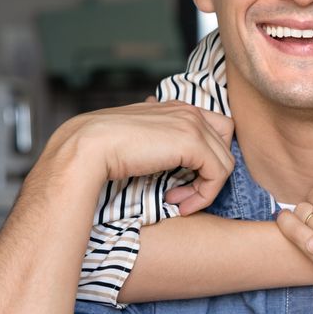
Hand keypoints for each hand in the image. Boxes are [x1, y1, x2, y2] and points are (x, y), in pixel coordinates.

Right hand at [56, 100, 234, 214]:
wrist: (87, 147)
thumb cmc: (102, 149)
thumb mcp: (137, 141)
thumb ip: (156, 141)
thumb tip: (160, 153)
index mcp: (175, 108)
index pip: (214, 131)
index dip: (205, 160)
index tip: (180, 183)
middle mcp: (188, 111)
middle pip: (225, 145)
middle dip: (209, 174)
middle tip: (182, 195)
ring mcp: (193, 124)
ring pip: (225, 162)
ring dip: (205, 190)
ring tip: (178, 202)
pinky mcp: (194, 142)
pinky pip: (219, 174)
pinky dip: (204, 195)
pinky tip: (180, 205)